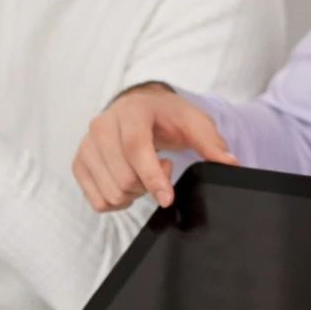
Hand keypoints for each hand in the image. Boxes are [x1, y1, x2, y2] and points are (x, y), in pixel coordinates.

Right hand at [73, 83, 239, 210]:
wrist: (140, 108)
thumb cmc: (167, 116)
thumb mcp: (194, 121)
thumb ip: (211, 143)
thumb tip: (231, 163)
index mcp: (131, 111)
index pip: (135, 148)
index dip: (152, 177)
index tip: (167, 197)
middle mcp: (102, 125)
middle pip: (123, 177)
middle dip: (148, 185)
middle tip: (163, 170)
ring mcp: (86, 144)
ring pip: (111, 192)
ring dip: (134, 194)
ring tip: (145, 174)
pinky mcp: (79, 162)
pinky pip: (98, 201)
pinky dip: (118, 201)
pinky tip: (130, 182)